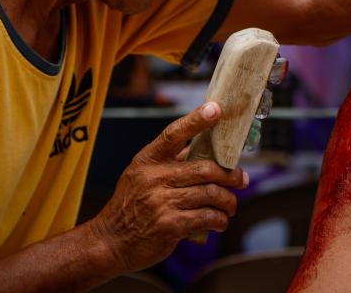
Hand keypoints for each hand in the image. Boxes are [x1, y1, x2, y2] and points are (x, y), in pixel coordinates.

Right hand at [87, 102, 248, 272]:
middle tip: (241, 179)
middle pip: (206, 168)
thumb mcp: (142, 175)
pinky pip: (207, 217)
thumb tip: (202, 142)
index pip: (174, 133)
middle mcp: (154, 178)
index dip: (197, 120)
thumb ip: (171, 160)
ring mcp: (162, 202)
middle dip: (230, 175)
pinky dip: (220, 219)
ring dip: (228, 201)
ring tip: (231, 205)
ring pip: (211, 194)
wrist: (109, 242)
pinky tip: (221, 221)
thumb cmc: (131, 205)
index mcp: (148, 160)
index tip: (216, 109)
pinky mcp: (170, 226)